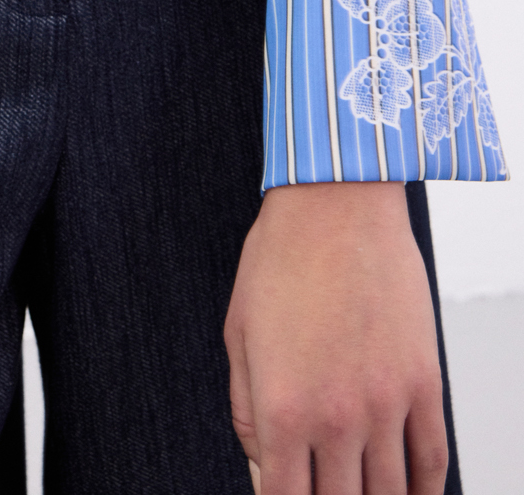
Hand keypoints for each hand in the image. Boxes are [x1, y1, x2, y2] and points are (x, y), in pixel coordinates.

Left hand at [225, 183, 448, 494]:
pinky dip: (423, 489)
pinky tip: (408, 492)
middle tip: (323, 488)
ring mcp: (387, 402)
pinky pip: (432, 460)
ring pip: (390, 494)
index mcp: (283, 408)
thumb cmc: (280, 258)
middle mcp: (337, 416)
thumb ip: (247, 412)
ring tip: (361, 489)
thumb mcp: (238, 335)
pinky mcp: (423, 382)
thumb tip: (265, 467)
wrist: (334, 205)